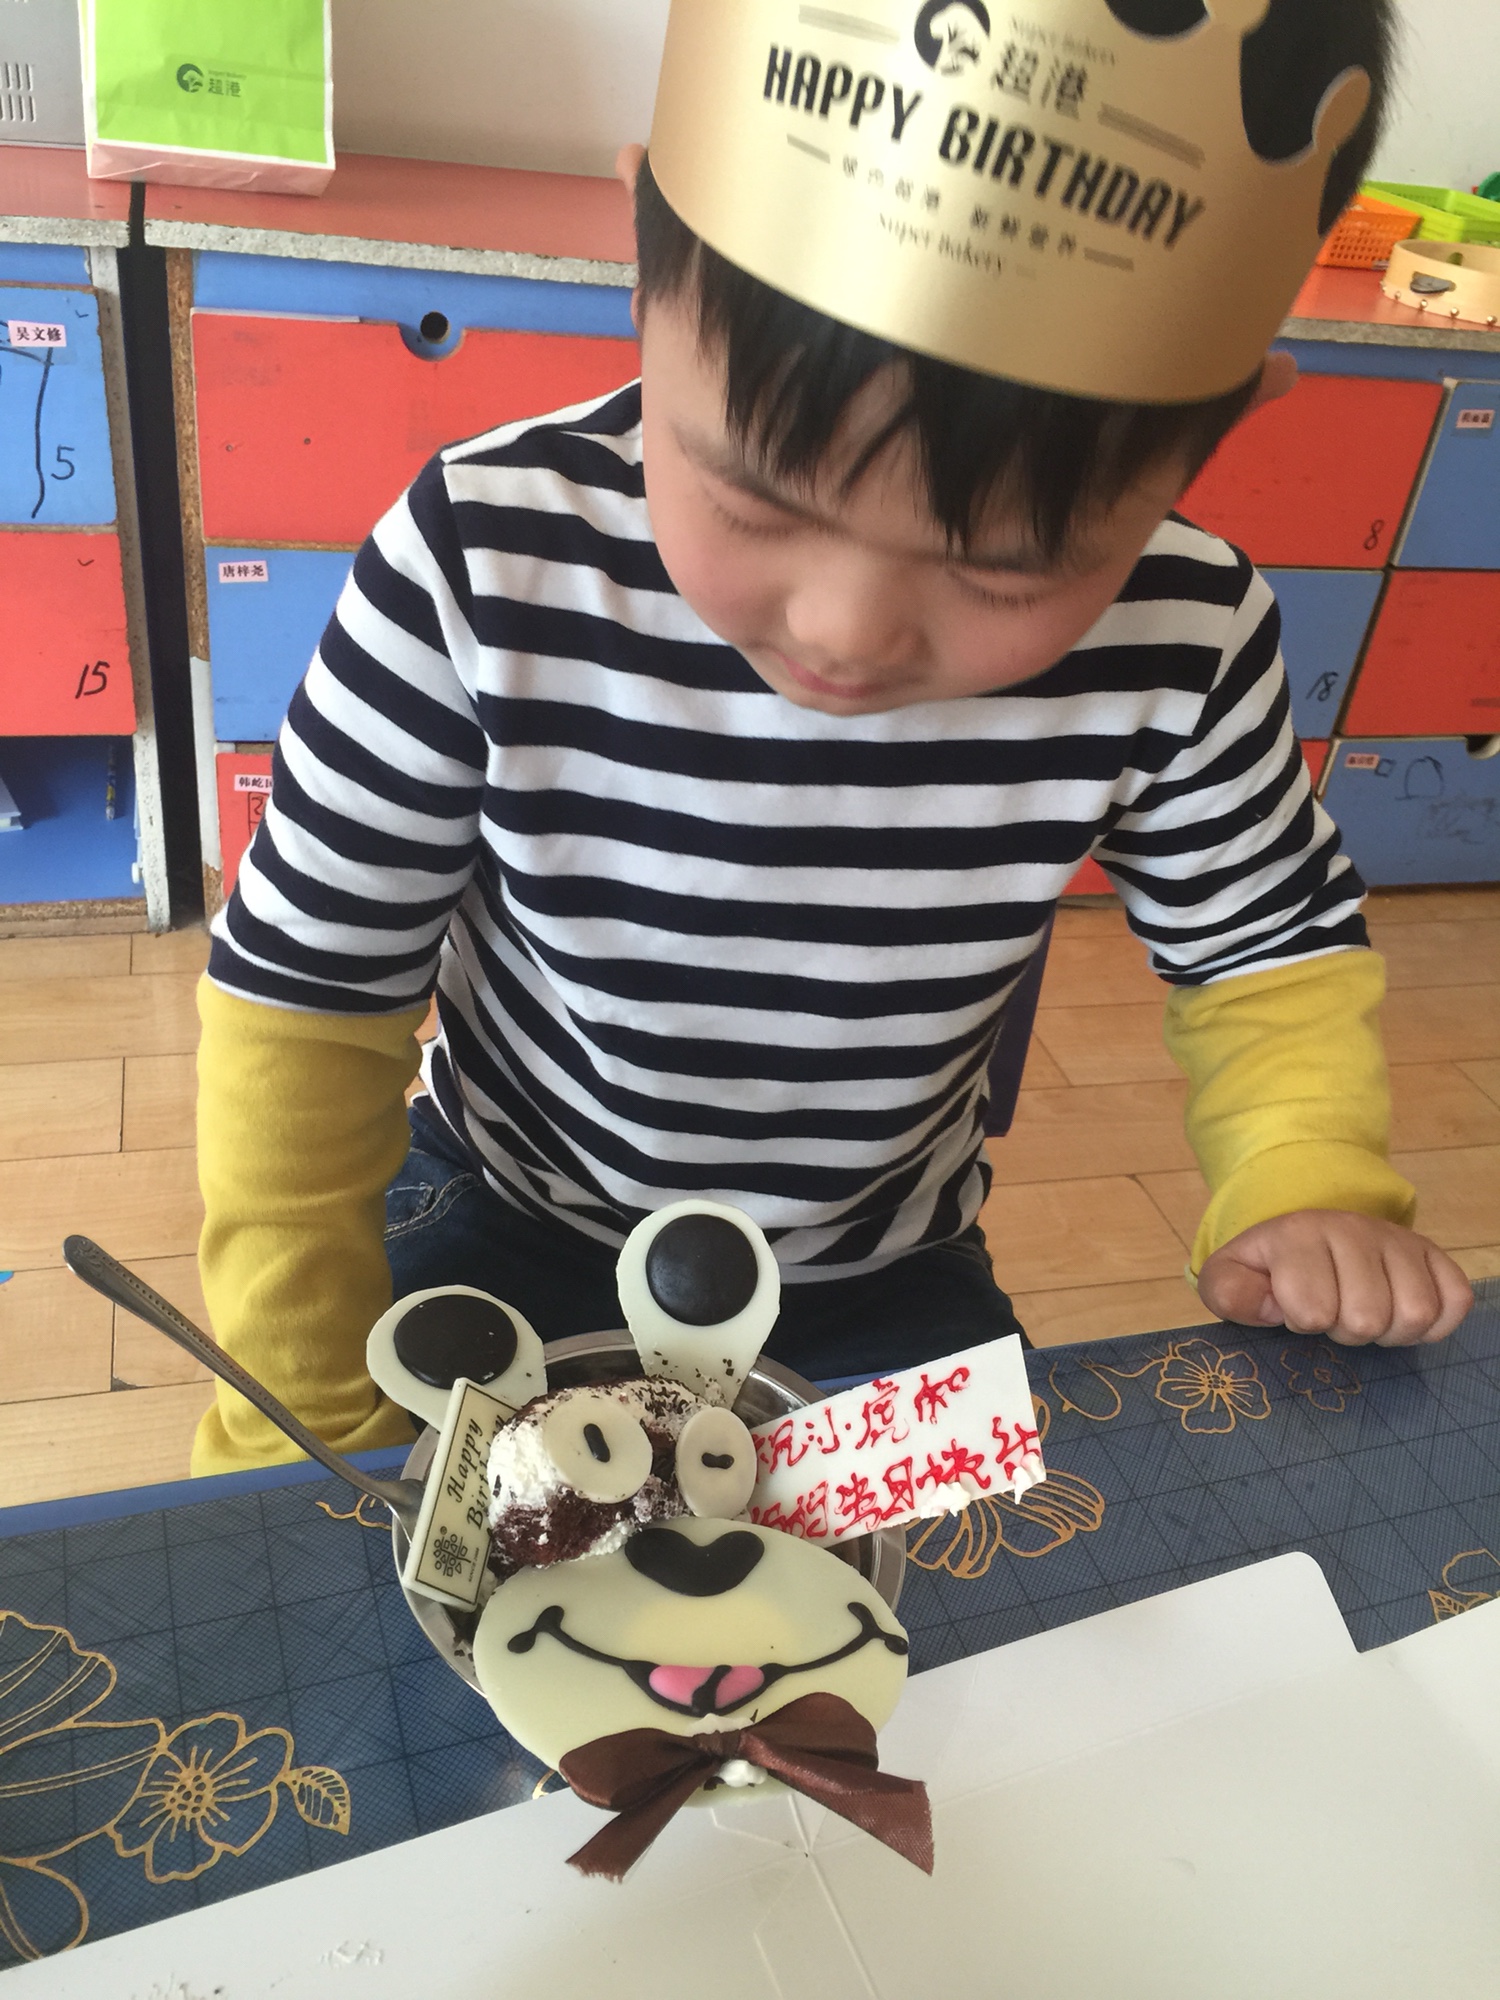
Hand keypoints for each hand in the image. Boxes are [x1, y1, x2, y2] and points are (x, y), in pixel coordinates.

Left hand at [1198, 1210, 1471, 1346]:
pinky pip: (1454, 1302)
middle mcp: (1354, 1228)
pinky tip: (1399, 1314)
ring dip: (1389, 1331)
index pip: (1312, 1311)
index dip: (1302, 1321)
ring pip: (1415, 1313)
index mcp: (1299, 1234)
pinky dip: (1431, 1325)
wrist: (1310, 1234)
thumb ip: (1230, 1294)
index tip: (1294, 1308)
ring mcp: (1399, 1239)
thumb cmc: (1271, 1267)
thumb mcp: (1229, 1277)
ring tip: (1365, 1314)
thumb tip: (1274, 1309)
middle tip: (1333, 1313)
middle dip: (1346, 1330)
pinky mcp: (1434, 1254)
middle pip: (1367, 1318)